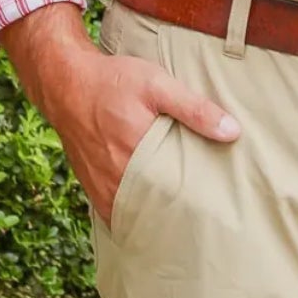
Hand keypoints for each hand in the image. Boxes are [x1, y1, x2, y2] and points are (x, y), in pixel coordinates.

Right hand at [43, 42, 240, 226]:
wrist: (65, 82)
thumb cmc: (113, 81)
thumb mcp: (157, 84)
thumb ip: (194, 109)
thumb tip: (232, 132)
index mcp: (137, 155)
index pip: (175, 195)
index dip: (197, 204)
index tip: (217, 208)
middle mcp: (116, 178)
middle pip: (156, 209)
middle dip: (178, 215)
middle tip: (204, 217)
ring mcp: (101, 186)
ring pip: (134, 214)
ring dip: (155, 216)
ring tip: (181, 216)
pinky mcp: (91, 186)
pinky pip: (115, 210)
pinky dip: (133, 212)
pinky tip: (151, 208)